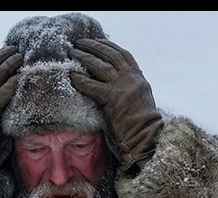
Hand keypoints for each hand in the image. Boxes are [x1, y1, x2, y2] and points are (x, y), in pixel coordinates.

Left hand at [69, 38, 162, 171]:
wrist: (146, 137)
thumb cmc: (141, 124)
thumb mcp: (140, 99)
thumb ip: (129, 87)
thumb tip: (115, 81)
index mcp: (138, 77)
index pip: (122, 54)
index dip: (109, 45)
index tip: (97, 40)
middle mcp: (131, 78)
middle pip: (110, 55)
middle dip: (93, 46)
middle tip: (79, 43)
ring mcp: (122, 87)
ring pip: (100, 66)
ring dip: (84, 57)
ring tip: (72, 52)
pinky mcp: (112, 99)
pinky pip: (92, 85)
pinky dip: (80, 79)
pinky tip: (72, 75)